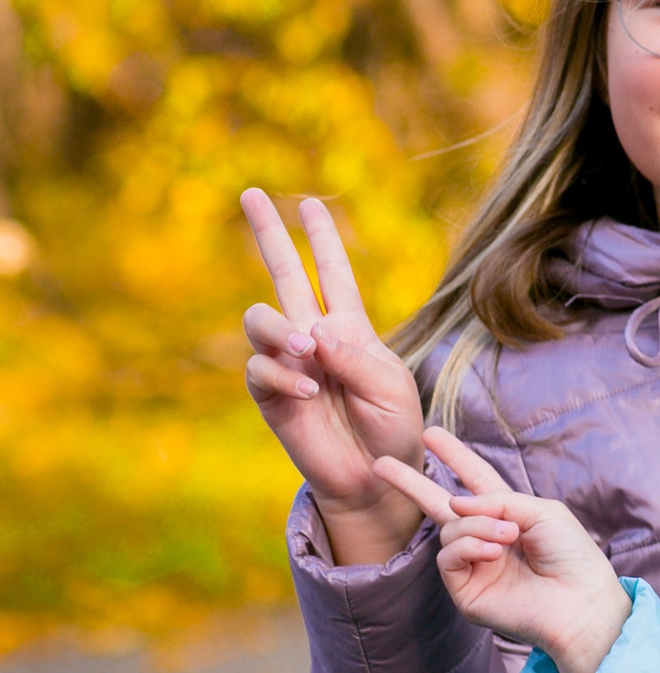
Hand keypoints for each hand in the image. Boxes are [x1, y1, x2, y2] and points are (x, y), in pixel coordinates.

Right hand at [241, 188, 427, 564]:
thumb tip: (311, 331)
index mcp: (350, 327)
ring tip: (308, 352)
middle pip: (284, 275)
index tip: (311, 202)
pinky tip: (310, 393)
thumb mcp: (390, 385)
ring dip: (280, 329)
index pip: (333, 273)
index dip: (323, 238)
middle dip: (269, 234)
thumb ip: (355, 356)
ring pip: (260, 319)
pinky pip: (260, 370)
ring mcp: (288, 364)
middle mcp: (314, 337)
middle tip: (252, 194)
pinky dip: (284, 377)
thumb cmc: (393, 428)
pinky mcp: (271, 397)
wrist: (377, 478)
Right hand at [372, 427, 632, 672]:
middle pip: (441, 505)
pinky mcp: (465, 589)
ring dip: (477, 526)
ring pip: (450, 530)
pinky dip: (469, 547)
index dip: (456, 458)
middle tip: (382, 464)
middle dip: (413, 484)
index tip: (431, 434)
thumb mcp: (542, 512)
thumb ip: (499, 500)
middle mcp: (487, 539)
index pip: (476, 480)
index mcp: (509, 515)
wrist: (579, 601)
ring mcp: (474, 565)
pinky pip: (449, 557)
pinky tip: (494, 552)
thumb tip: (454, 502)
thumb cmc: (571, 556)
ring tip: (508, 537)